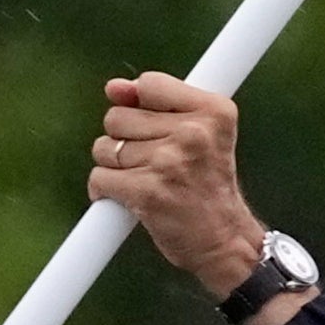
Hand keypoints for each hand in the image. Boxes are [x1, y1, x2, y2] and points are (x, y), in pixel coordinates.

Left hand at [92, 75, 292, 324]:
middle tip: (154, 162)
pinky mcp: (147, 192)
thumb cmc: (208, 184)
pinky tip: (128, 198)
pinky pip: (100, 177)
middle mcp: (194, 133)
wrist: (225, 241)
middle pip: (118, 117)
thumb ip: (158, 103)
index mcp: (214, 111)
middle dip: (125, 139)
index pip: (149, 84)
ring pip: (105, 148)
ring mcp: (169, 162)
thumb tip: (114, 87)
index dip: (139, 105)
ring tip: (145, 180)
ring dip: (115, 166)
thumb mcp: (202, 133)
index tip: (153, 128)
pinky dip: (104, 190)